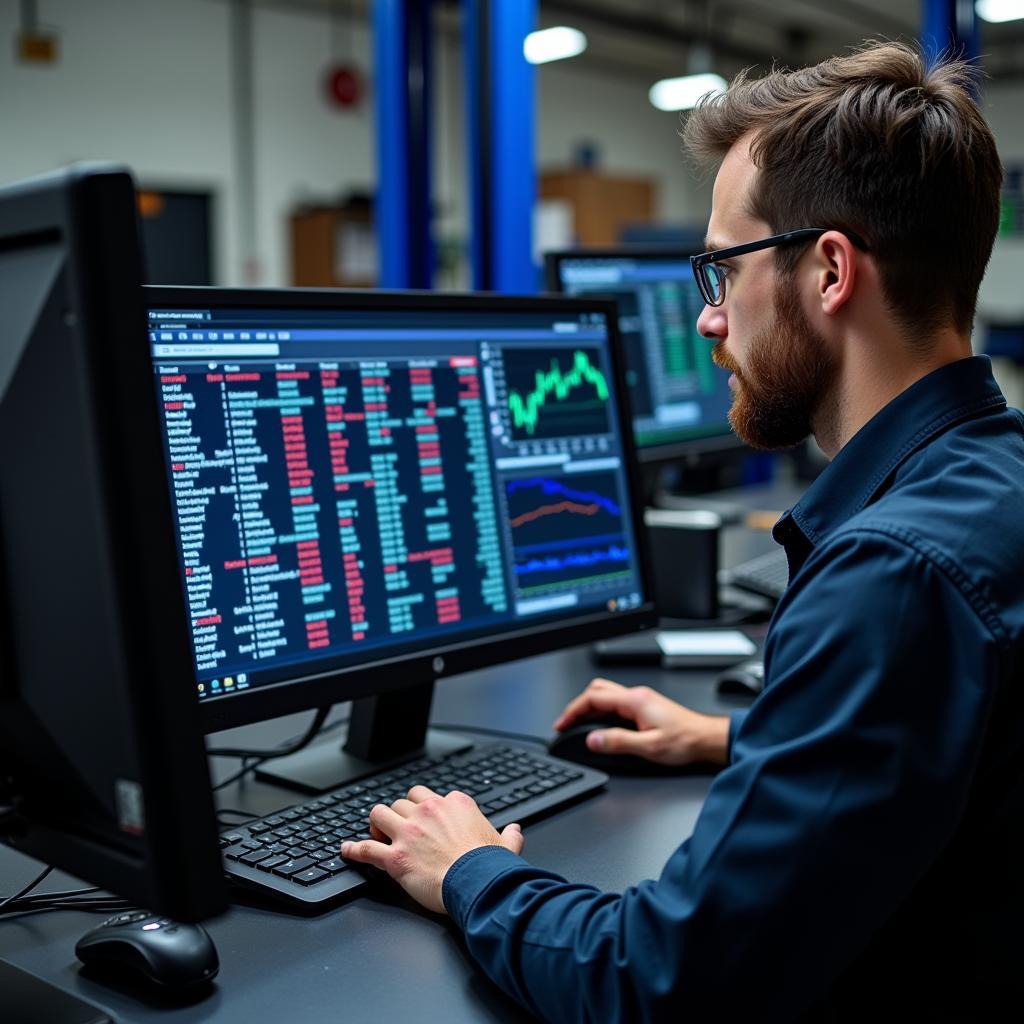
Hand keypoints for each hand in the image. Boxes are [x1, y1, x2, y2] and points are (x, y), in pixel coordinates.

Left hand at [340, 786, 524, 914]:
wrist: (478, 885)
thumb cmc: (491, 867)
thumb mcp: (506, 845)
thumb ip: (510, 835)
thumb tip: (515, 830)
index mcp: (455, 804)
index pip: (430, 795)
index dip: (425, 809)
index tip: (425, 821)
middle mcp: (429, 811)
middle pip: (403, 801)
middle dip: (399, 813)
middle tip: (398, 828)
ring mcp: (409, 832)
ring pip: (380, 813)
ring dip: (377, 823)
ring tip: (377, 834)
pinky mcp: (395, 856)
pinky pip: (366, 847)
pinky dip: (353, 849)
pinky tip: (346, 851)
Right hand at [554, 677, 730, 766]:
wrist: (707, 740)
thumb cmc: (685, 741)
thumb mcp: (649, 747)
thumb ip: (618, 742)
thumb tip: (592, 739)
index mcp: (634, 701)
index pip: (593, 698)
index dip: (572, 711)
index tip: (561, 724)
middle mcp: (637, 696)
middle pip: (597, 690)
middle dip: (577, 706)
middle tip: (567, 723)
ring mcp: (642, 700)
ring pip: (606, 695)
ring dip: (590, 707)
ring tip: (580, 724)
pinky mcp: (646, 707)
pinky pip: (616, 702)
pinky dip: (602, 711)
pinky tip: (603, 725)